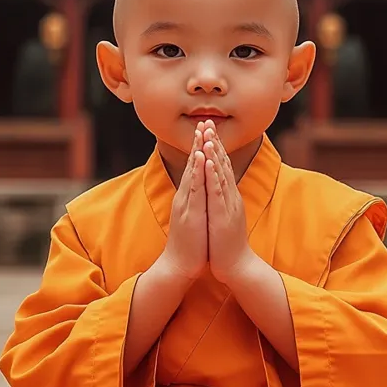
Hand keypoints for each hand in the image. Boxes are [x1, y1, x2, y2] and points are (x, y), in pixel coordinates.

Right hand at [162, 123, 207, 281]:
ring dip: (197, 151)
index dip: (200, 148)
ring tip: (202, 132)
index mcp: (189, 197)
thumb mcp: (195, 216)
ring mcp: (186, 204)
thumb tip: (201, 189)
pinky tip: (201, 159)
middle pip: (193, 165)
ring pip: (192, 173)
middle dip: (198, 142)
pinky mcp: (190, 213)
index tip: (206, 129)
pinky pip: (195, 189)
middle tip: (203, 121)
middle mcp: (185, 196)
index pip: (195, 168)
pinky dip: (198, 172)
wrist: (180, 265)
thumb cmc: (191, 242)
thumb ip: (196, 201)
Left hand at [203, 124, 252, 284]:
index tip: (207, 129)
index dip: (215, 146)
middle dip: (214, 143)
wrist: (237, 266)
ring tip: (208, 136)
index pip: (222, 166)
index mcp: (228, 196)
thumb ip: (223, 200)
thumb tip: (220, 187)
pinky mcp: (223, 217)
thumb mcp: (224, 216)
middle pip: (223, 165)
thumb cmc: (227, 243)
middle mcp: (230, 197)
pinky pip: (217, 194)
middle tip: (207, 122)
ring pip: (221, 175)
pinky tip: (209, 164)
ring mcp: (227, 206)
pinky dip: (213, 177)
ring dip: (214, 155)